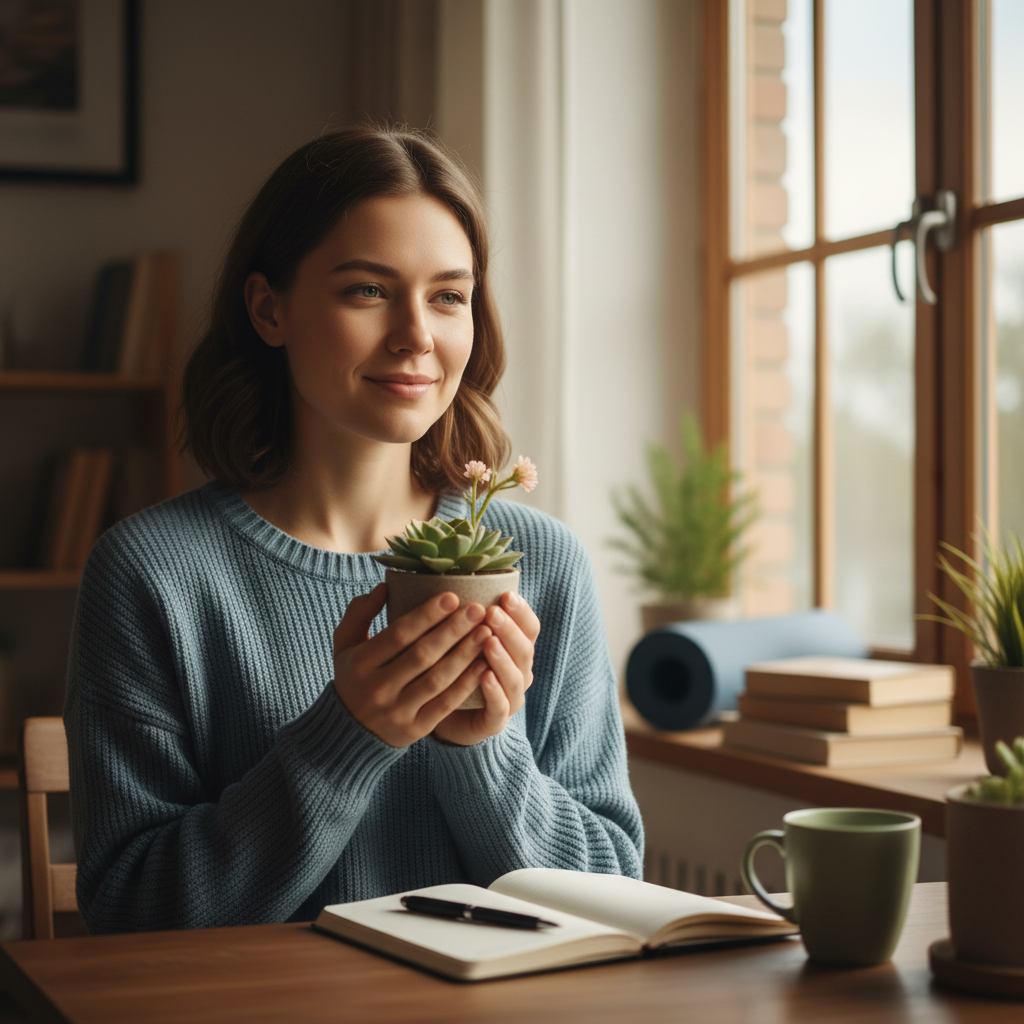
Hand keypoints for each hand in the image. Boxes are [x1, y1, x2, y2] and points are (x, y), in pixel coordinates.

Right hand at [333, 584, 493, 747]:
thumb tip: (384, 587)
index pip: (399, 634)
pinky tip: (484, 665)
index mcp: (360, 663)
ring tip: (486, 632)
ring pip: (437, 679)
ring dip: (465, 654)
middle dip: (453, 630)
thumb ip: (359, 612)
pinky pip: (445, 704)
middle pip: (422, 655)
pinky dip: (466, 684)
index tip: (452, 596)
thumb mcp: (345, 643)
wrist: (349, 732)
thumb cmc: (353, 676)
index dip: (427, 615)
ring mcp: (397, 711)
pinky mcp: (414, 729)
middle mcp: (377, 688)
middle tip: (477, 609)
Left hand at [431, 591, 539, 745]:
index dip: (521, 611)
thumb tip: (450, 582)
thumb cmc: (449, 668)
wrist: (438, 713)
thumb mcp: (457, 637)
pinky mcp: (494, 722)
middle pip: (524, 649)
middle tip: (492, 613)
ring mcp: (510, 699)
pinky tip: (484, 676)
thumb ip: (461, 615)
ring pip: (516, 678)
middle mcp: (518, 673)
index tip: (506, 594)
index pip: (529, 627)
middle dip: (509, 629)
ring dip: (503, 658)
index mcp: (514, 650)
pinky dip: (494, 692)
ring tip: (488, 642)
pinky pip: (500, 708)